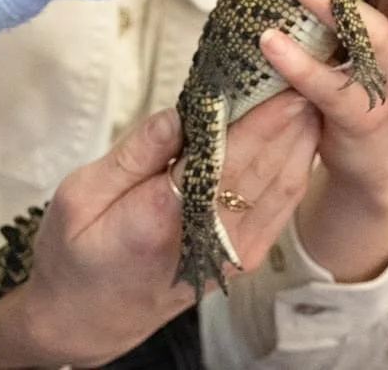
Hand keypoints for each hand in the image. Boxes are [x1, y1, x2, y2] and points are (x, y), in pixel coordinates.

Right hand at [0, 95, 319, 368]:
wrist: (85, 322)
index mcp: (162, 215)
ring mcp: (230, 252)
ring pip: (282, 185)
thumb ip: (133, 154)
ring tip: (313, 87)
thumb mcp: (79, 196)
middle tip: (309, 65)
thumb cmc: (73, 253)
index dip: (259, 113)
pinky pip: (280, 207)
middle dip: (289, 114)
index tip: (279, 71)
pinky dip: (297, 166)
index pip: (224, 155)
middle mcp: (208, 237)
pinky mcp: (240, 258)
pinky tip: (303, 135)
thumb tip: (177, 113)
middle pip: (263, 166)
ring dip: (301, 137)